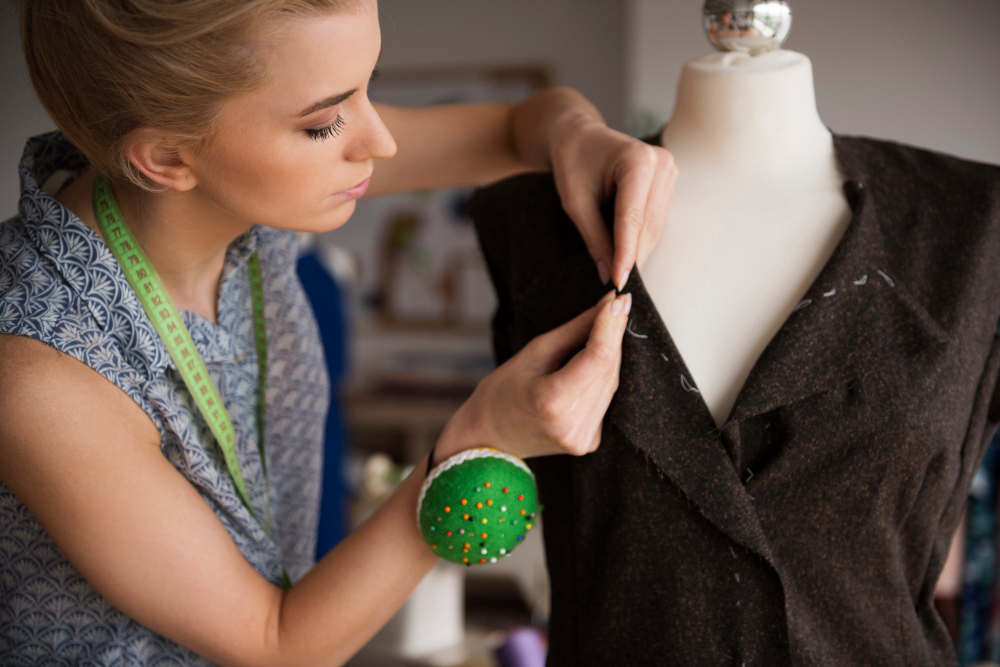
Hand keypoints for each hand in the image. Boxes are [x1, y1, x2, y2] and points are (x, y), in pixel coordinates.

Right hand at [435, 289, 631, 462]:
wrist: (489, 437)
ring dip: (612, 354)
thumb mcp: (534, 353)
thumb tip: (608, 305)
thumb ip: (575, 330)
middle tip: (615, 305)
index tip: (618, 300)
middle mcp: (573, 425)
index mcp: (553, 401)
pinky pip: (606, 399)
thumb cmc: (502, 392)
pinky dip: (604, 376)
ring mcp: (583, 438)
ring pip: (611, 383)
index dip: (611, 326)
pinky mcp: (590, 442)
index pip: (598, 357)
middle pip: (608, 369)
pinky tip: (597, 359)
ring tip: (606, 327)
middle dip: (614, 334)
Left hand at [548, 109, 677, 290]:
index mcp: (637, 161)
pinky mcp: (668, 183)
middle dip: (633, 258)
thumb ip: (594, 238)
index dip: (626, 254)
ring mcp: (669, 173)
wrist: (579, 136)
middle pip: (647, 225)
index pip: (632, 218)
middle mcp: (661, 164)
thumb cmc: (573, 162)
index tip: (619, 282)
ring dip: (638, 251)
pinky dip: (640, 239)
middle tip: (617, 287)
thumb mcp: (576, 202)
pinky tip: (627, 255)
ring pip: (654, 227)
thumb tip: (608, 275)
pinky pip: (655, 220)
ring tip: (619, 274)